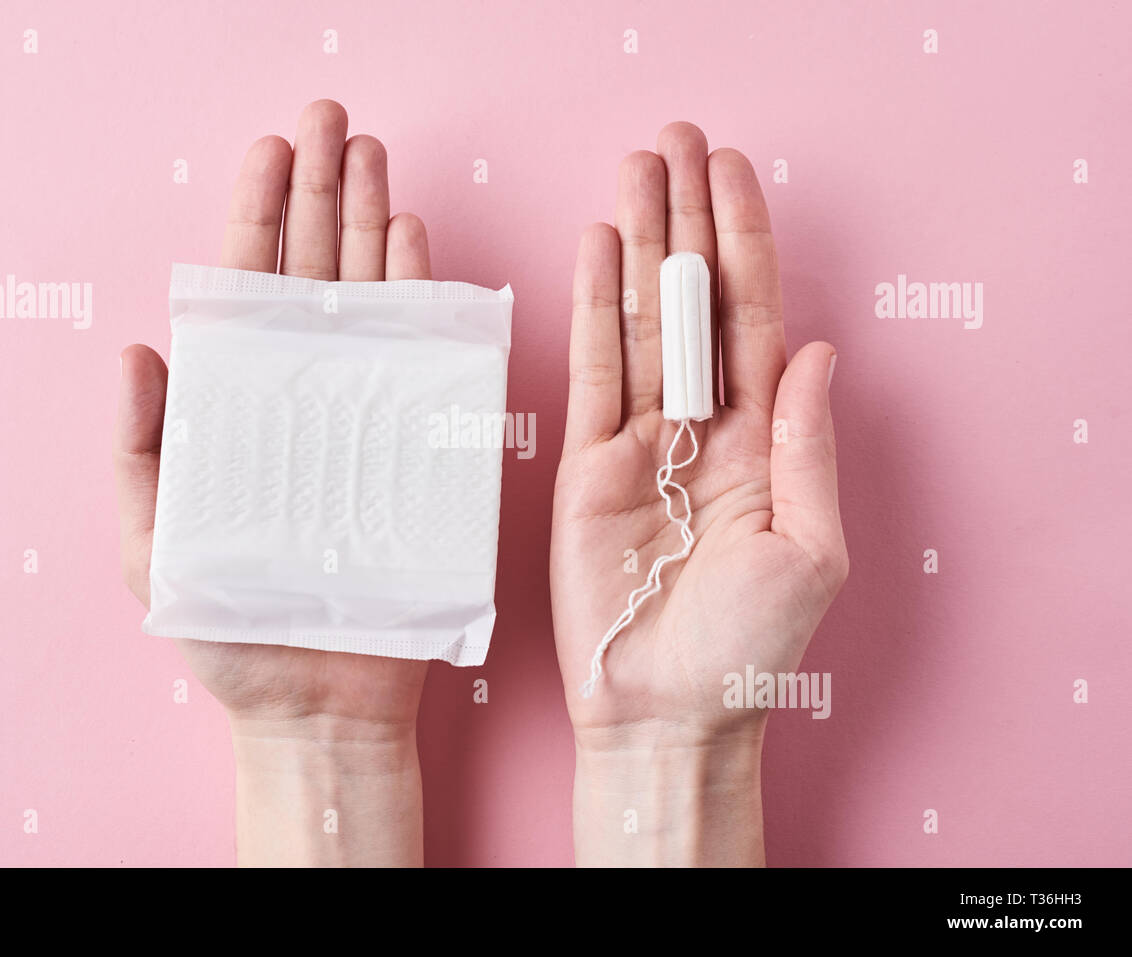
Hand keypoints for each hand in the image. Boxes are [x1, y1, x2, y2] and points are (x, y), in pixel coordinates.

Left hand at [113, 100, 429, 865]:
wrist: (319, 705)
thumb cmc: (231, 630)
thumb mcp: (156, 543)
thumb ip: (141, 451)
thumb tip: (135, 349)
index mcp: (238, 407)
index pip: (247, 289)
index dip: (260, 212)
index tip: (277, 147)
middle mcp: (303, 397)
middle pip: (311, 274)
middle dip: (323, 192)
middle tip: (336, 122)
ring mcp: (364, 417)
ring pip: (367, 301)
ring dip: (370, 224)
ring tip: (375, 160)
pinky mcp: (417, 450)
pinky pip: (423, 362)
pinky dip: (420, 299)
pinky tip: (415, 244)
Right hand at [550, 124, 847, 864]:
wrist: (666, 713)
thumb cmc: (748, 648)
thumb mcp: (809, 548)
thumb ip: (806, 445)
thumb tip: (817, 351)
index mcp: (763, 440)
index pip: (756, 317)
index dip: (747, 241)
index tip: (733, 170)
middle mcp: (702, 428)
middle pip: (696, 301)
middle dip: (689, 218)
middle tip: (677, 139)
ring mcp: (640, 443)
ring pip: (641, 322)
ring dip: (639, 243)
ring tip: (635, 168)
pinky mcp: (584, 467)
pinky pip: (592, 375)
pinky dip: (593, 312)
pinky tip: (597, 249)